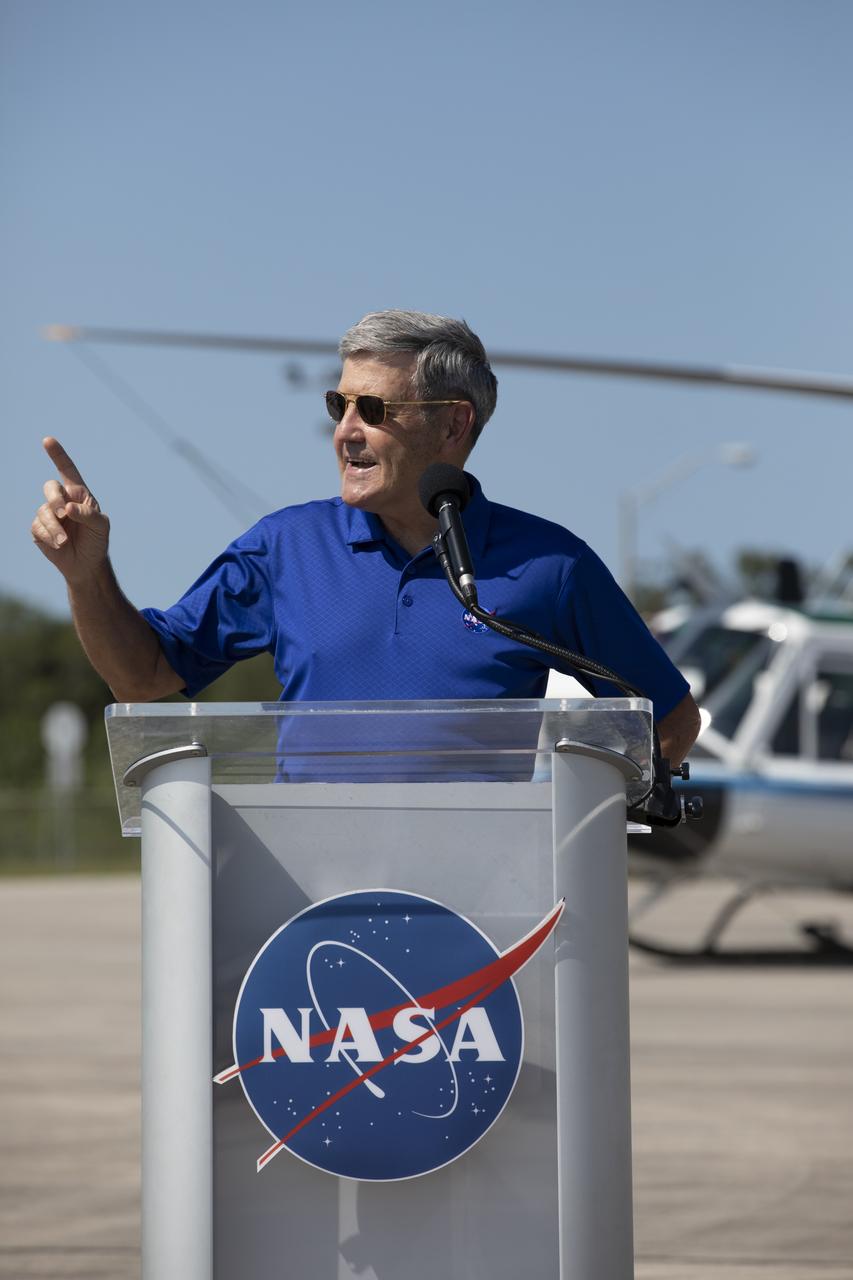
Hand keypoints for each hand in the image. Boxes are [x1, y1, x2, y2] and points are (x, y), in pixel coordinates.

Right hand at [32, 437, 110, 581]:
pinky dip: (49, 536)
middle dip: (55, 499)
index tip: (48, 440)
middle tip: (64, 513)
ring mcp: (49, 514)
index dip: (58, 455)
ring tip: (65, 541)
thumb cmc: (96, 541)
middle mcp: (62, 500)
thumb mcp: (101, 526)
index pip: (67, 470)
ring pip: (43, 511)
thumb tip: (68, 508)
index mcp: (78, 494)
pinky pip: (37, 527)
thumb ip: (88, 514)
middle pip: (50, 488)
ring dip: (55, 527)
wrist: (86, 564)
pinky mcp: (39, 529)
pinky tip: (59, 545)